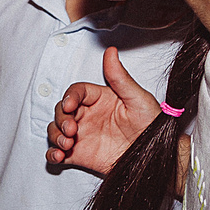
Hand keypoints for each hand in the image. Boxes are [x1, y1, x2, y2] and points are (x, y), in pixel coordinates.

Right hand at [48, 46, 160, 172]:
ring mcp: (82, 135)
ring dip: (55, 135)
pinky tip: (58, 155)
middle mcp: (88, 115)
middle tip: (71, 129)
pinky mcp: (80, 154)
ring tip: (66, 144)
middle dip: (61, 119)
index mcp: (100, 99)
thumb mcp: (138, 99)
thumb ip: (120, 77)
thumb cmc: (152, 126)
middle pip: (61, 110)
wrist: (157, 157)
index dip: (69, 97)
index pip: (76, 92)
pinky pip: (58, 152)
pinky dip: (53, 154)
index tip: (70, 105)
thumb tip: (111, 52)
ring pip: (56, 130)